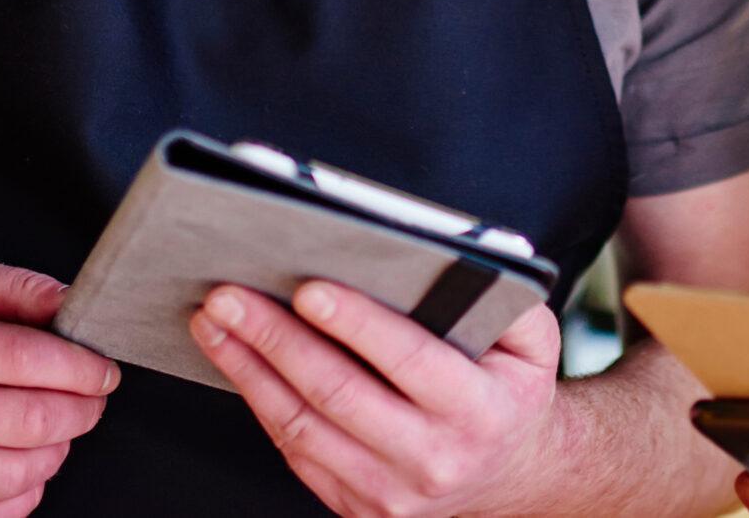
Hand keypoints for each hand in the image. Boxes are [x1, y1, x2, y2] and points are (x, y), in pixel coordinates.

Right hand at [0, 257, 120, 517]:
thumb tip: (75, 304)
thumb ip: (18, 288)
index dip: (83, 369)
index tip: (104, 372)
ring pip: (19, 473)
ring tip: (50, 430)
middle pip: (31, 421)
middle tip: (89, 401)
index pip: (25, 358)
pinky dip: (25, 490)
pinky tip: (17, 462)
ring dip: (56, 452)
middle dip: (81, 411)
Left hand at [192, 280, 560, 517]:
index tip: (308, 288)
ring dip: (249, 368)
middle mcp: (433, 459)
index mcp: (479, 412)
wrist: (511, 472)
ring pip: (302, 427)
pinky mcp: (355, 506)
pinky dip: (259, 401)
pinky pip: (294, 451)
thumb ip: (505, 297)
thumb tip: (448, 255)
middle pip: (337, 394)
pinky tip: (238, 361)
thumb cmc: (511, 390)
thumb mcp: (533, 340)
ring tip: (214, 322)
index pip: (409, 360)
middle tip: (230, 295)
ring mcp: (389, 492)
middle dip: (276, 338)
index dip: (355, 324)